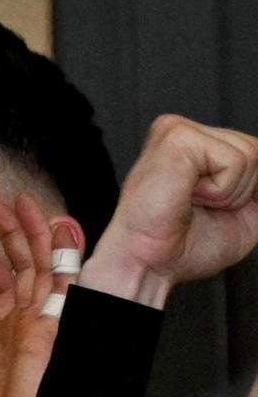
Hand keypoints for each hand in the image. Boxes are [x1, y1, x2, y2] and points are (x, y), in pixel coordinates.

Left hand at [0, 192, 76, 396]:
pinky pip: (66, 284)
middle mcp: (28, 332)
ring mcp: (44, 330)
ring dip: (34, 233)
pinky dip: (65, 253)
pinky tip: (59, 225)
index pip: (2, 290)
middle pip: (25, 270)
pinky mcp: (54, 332)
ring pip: (46, 267)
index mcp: (6, 344)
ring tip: (18, 202)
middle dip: (11, 234)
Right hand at [86, 113, 257, 300]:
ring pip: (250, 154)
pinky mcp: (177, 138)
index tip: (214, 208)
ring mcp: (178, 131)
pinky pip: (234, 161)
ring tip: (191, 201)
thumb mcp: (246, 212)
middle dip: (241, 190)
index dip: (248, 188)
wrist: (150, 265)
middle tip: (199, 206)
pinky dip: (220, 190)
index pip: (254, 150)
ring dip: (228, 193)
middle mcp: (184, 132)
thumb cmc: (183, 245)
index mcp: (196, 146)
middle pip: (256, 149)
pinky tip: (187, 195)